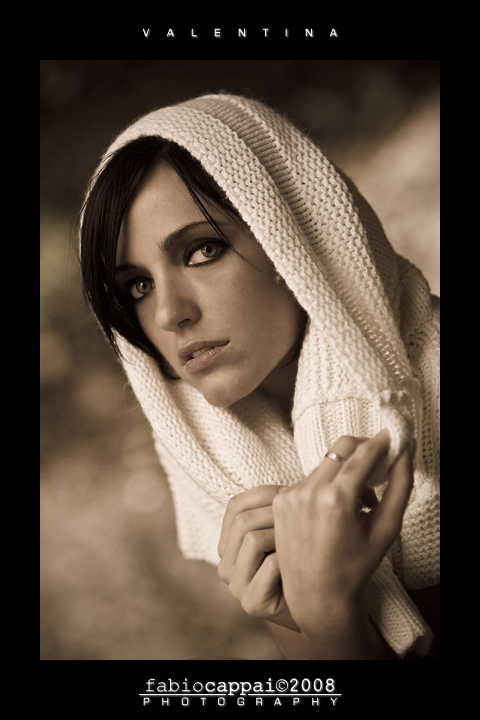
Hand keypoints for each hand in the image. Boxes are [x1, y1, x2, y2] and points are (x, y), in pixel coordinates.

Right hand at [217, 485, 298, 630]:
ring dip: (283, 534)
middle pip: (243, 520)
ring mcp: (236, 587)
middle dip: (276, 513)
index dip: (264, 493)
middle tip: (305, 514)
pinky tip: (304, 564)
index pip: (235, 505)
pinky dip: (290, 559)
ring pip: (252, 539)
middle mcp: (225, 566)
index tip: (291, 492)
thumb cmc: (303, 560)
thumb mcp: (283, 529)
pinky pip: (271, 564)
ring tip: (304, 538)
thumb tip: (287, 486)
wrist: (319, 606)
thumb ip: (275, 507)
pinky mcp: (252, 603)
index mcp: (227, 545)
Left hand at [272, 429, 414, 638]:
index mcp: (337, 499)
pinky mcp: (280, 499)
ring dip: (346, 471)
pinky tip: (336, 509)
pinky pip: (309, 478)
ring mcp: (291, 494)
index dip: (382, 441)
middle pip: (342, 447)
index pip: (363, 452)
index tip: (394, 436)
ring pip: (326, 463)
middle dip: (364, 449)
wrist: (316, 594)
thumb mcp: (387, 527)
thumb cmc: (357, 565)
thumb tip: (406, 449)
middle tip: (380, 464)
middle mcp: (310, 491)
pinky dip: (327, 484)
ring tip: (361, 499)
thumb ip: (400, 484)